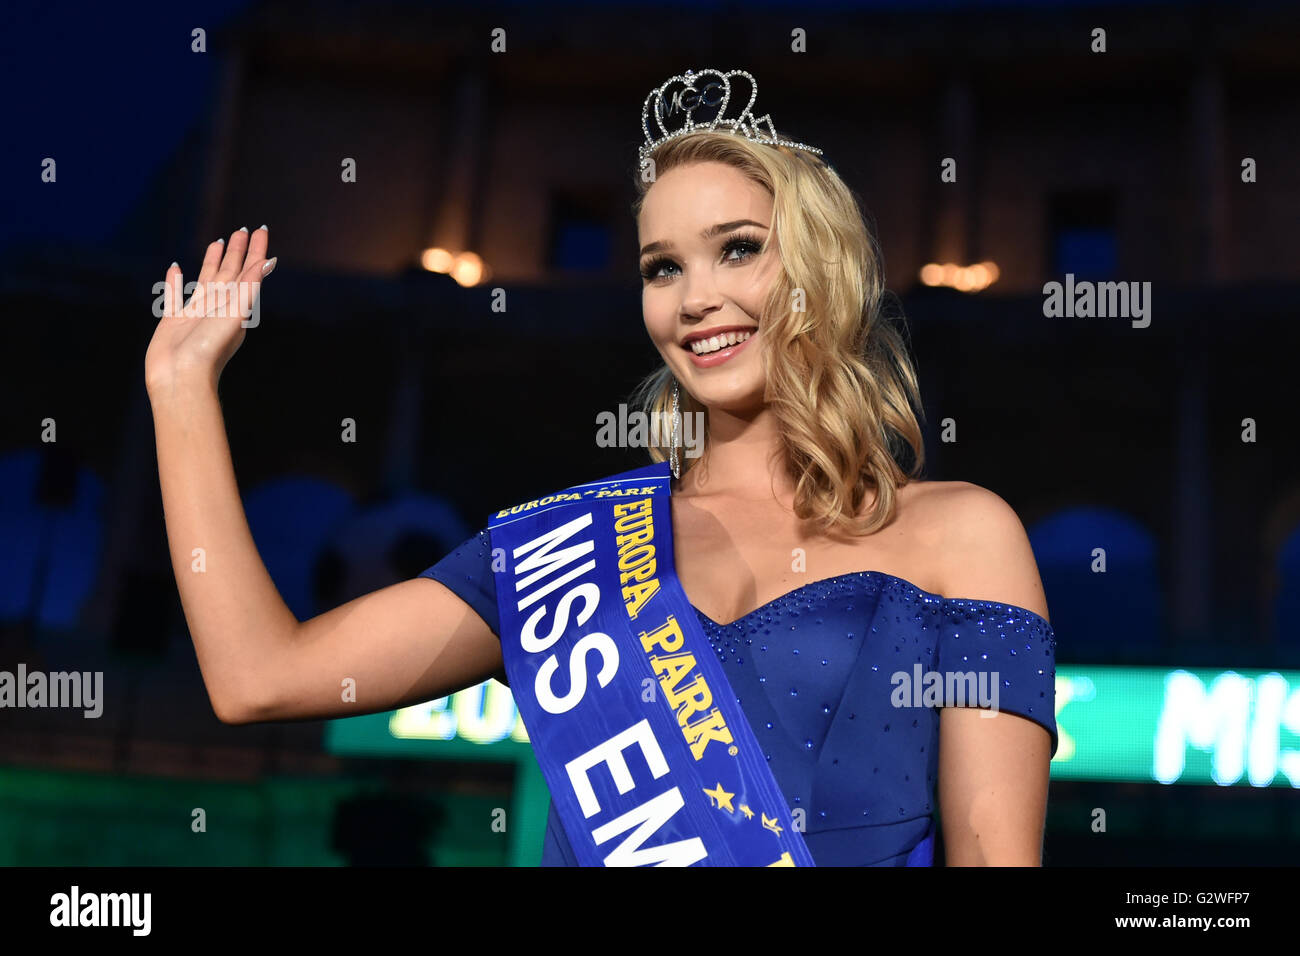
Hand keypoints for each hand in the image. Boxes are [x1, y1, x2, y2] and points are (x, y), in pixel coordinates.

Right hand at [145, 225, 275, 395]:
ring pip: (205, 280)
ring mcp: (196, 314)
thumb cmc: (210, 349)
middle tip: (241, 229)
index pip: (249, 270)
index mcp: (237, 307)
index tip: (260, 228)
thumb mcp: (236, 313)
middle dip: (237, 251)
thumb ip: (250, 286)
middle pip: (230, 272)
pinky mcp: (173, 321)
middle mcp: (219, 308)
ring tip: (216, 243)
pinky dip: (175, 281)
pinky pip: (174, 295)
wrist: (181, 377)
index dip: (255, 250)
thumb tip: (269, 261)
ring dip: (211, 261)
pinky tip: (175, 267)